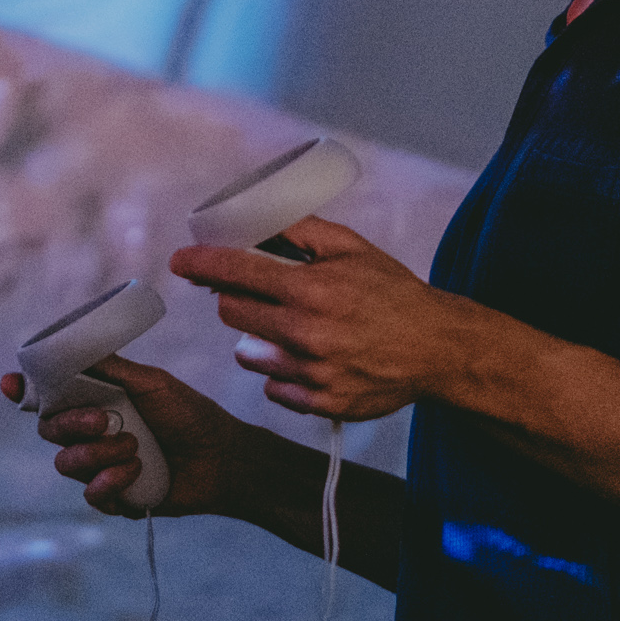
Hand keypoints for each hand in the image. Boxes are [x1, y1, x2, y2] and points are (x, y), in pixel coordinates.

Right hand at [0, 356, 269, 519]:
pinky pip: (90, 495)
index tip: (11, 385)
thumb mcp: (152, 382)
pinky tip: (136, 472)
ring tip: (134, 448)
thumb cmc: (189, 414)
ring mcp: (99, 466)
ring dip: (97, 455)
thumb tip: (75, 345)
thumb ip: (112, 368)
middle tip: (104, 420)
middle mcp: (90, 433)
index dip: (24, 391)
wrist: (222, 458)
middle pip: (49, 430)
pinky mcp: (114, 497)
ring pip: (65, 463)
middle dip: (71, 424)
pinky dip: (110, 482)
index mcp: (95, 399)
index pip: (48, 396)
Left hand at [166, 216, 473, 420]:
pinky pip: (274, 387)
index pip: (237, 272)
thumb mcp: (353, 249)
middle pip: (233, 314)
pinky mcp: (320, 402)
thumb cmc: (395, 294)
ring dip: (260, 339)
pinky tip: (311, 359)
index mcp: (312, 289)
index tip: (181, 262)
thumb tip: (257, 218)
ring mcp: (312, 372)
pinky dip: (283, 372)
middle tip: (258, 294)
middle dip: (236, 299)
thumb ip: (302, 232)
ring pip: (248, 354)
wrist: (438, 349)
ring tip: (294, 330)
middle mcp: (307, 332)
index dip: (202, 263)